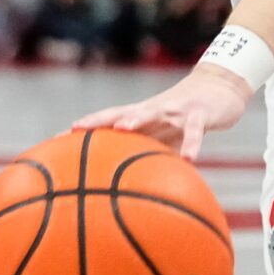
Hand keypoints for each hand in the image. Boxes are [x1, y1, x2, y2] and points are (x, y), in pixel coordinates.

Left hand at [70, 65, 251, 160]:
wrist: (220, 89)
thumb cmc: (184, 118)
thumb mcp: (163, 136)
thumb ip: (143, 155)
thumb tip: (119, 186)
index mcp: (140, 116)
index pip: (105, 120)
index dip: (81, 128)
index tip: (53, 139)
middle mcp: (152, 110)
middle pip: (120, 113)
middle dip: (97, 120)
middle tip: (75, 128)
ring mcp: (175, 110)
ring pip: (154, 112)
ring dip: (137, 120)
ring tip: (121, 129)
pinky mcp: (199, 114)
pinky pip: (194, 130)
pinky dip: (191, 144)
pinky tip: (189, 159)